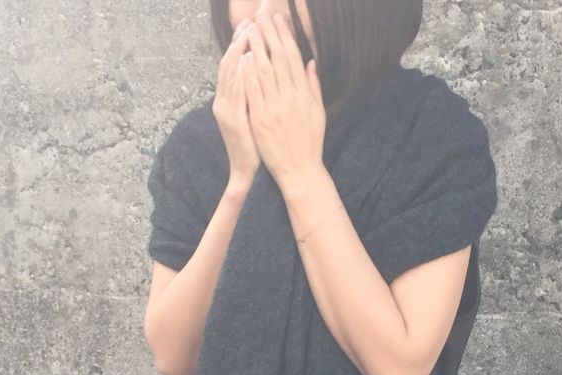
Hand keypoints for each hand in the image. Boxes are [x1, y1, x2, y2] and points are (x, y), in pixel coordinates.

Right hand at [213, 17, 260, 185]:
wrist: (248, 174)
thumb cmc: (256, 146)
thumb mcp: (254, 116)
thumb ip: (256, 94)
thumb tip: (260, 72)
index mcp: (229, 100)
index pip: (233, 65)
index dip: (240, 44)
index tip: (250, 27)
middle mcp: (223, 102)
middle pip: (228, 64)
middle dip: (238, 42)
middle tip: (248, 22)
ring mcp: (226, 111)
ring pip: (229, 74)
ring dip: (238, 51)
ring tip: (247, 32)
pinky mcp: (233, 120)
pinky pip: (236, 93)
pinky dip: (240, 74)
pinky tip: (246, 59)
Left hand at [238, 9, 325, 187]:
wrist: (300, 172)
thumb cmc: (310, 143)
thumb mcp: (318, 113)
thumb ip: (314, 86)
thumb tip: (312, 63)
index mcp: (305, 95)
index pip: (294, 58)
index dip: (285, 36)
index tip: (278, 20)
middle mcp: (291, 99)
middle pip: (278, 59)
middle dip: (269, 35)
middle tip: (261, 15)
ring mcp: (274, 109)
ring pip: (264, 72)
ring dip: (256, 48)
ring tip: (249, 29)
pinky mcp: (260, 121)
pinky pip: (253, 93)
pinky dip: (248, 74)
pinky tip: (243, 58)